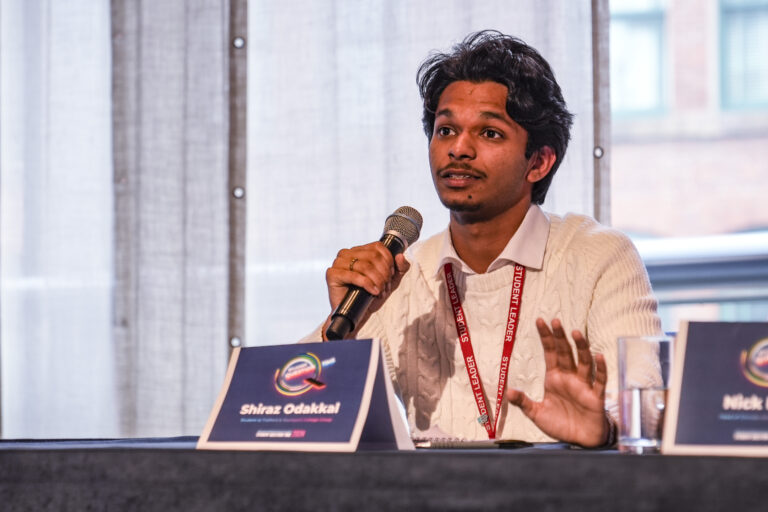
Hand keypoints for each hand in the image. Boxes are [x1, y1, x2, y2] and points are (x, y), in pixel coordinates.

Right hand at [322, 242, 409, 337]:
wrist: (356, 315)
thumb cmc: (370, 296)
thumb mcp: (391, 281)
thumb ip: (400, 268)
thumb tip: (400, 256)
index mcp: (359, 250)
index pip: (378, 247)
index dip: (388, 261)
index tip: (390, 276)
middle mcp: (347, 253)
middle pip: (373, 256)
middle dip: (384, 273)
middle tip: (385, 287)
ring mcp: (338, 263)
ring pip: (365, 265)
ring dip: (377, 280)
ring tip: (380, 291)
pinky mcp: (332, 274)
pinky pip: (354, 275)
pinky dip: (367, 284)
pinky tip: (373, 291)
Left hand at [506, 318, 608, 446]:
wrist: (579, 442)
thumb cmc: (560, 425)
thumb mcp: (537, 414)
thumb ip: (524, 403)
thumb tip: (508, 391)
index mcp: (554, 378)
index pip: (550, 352)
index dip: (546, 337)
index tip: (540, 321)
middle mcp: (569, 378)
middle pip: (565, 353)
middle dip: (560, 337)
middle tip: (556, 321)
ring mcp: (583, 385)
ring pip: (583, 362)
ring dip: (581, 347)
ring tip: (576, 333)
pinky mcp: (595, 397)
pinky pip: (599, 381)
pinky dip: (600, 369)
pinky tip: (598, 356)